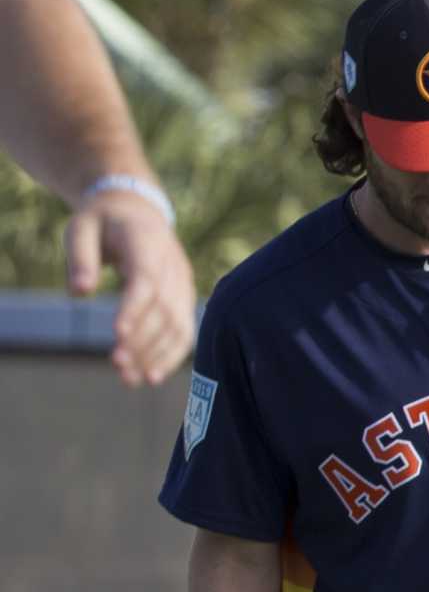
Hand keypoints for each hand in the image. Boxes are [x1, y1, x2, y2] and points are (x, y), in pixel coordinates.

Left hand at [66, 191, 196, 386]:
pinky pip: (185, 333)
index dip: (135, 308)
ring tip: (130, 379)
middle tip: (117, 365)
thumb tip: (79, 293)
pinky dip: (171, 357)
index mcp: (148, 243)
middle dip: (143, 340)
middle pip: (164, 309)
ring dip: (156, 355)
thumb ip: (80, 257)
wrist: (137, 212)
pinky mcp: (185, 301)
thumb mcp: (81, 227)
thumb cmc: (103, 222)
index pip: (146, 280)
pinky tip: (151, 376)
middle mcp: (173, 266)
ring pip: (178, 326)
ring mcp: (184, 285)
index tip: (117, 334)